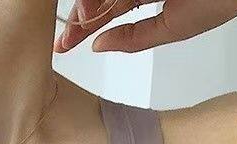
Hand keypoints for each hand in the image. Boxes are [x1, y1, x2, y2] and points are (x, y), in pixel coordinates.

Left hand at [53, 0, 236, 53]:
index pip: (109, 14)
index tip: (62, 45)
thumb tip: (99, 46)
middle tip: (69, 32)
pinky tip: (94, 4)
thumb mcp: (175, 28)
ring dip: (91, 2)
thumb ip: (135, 38)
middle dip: (82, 16)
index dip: (82, 29)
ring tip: (85, 16)